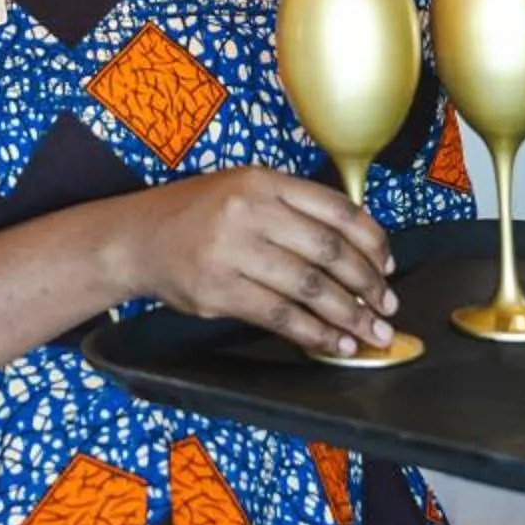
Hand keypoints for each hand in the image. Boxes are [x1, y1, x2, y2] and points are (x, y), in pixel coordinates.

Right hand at [116, 168, 398, 356]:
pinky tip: (336, 343)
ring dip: (350, 315)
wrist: (137, 239)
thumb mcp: (244, 191)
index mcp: (263, 181)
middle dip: (368, 284)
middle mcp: (250, 211)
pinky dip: (315, 333)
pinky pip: (280, 316)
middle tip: (388, 306)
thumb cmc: (198, 216)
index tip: (388, 267)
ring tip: (372, 332)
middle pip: (329, 250)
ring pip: (309, 287)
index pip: (336, 209)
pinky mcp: (219, 291)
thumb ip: (292, 210)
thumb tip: (356, 251)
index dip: (372, 242)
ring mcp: (232, 251)